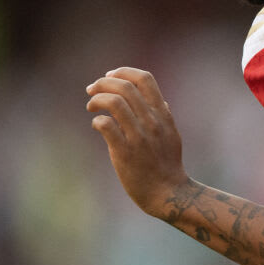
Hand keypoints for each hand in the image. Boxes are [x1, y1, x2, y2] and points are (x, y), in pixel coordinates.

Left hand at [86, 67, 188, 216]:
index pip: (145, 79)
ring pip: (114, 103)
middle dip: (103, 83)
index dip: (124, 72)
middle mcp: (152, 121)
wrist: (168, 192)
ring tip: (91, 106)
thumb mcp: (173, 135)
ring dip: (97, 100)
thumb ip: (165, 117)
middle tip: (91, 90)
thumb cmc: (168, 165)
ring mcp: (139, 136)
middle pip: (125, 87)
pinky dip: (97, 121)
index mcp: (162, 114)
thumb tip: (161, 102)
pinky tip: (97, 125)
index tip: (109, 76)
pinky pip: (106, 125)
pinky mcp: (125, 152)